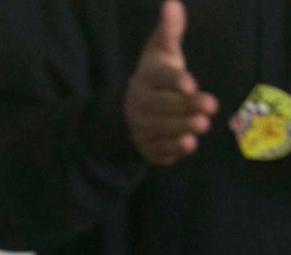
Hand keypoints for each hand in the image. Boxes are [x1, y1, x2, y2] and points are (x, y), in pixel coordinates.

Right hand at [124, 0, 217, 164]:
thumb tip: (172, 4)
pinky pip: (157, 149)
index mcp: (145, 78)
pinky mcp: (146, 146)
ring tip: (202, 125)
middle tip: (209, 108)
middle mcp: (139, 103)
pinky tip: (188, 145)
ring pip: (160, 129)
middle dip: (184, 107)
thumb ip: (170, 31)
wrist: (135, 109)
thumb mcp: (162, 52)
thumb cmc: (158, 75)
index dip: (175, 82)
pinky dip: (172, 150)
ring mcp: (140, 127)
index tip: (191, 84)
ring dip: (181, 128)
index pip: (158, 79)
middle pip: (160, 106)